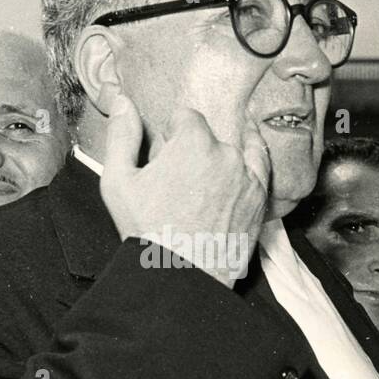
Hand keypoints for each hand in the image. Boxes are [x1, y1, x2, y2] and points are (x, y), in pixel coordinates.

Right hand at [100, 90, 269, 287]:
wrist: (180, 277)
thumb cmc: (147, 232)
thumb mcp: (119, 181)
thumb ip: (121, 135)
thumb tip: (122, 102)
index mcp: (192, 141)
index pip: (185, 117)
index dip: (171, 134)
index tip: (165, 155)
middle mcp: (225, 153)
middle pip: (210, 135)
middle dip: (195, 149)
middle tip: (180, 180)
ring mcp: (247, 176)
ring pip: (235, 149)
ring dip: (222, 157)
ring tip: (206, 182)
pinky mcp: (259, 198)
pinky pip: (260, 166)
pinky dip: (250, 162)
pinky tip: (240, 165)